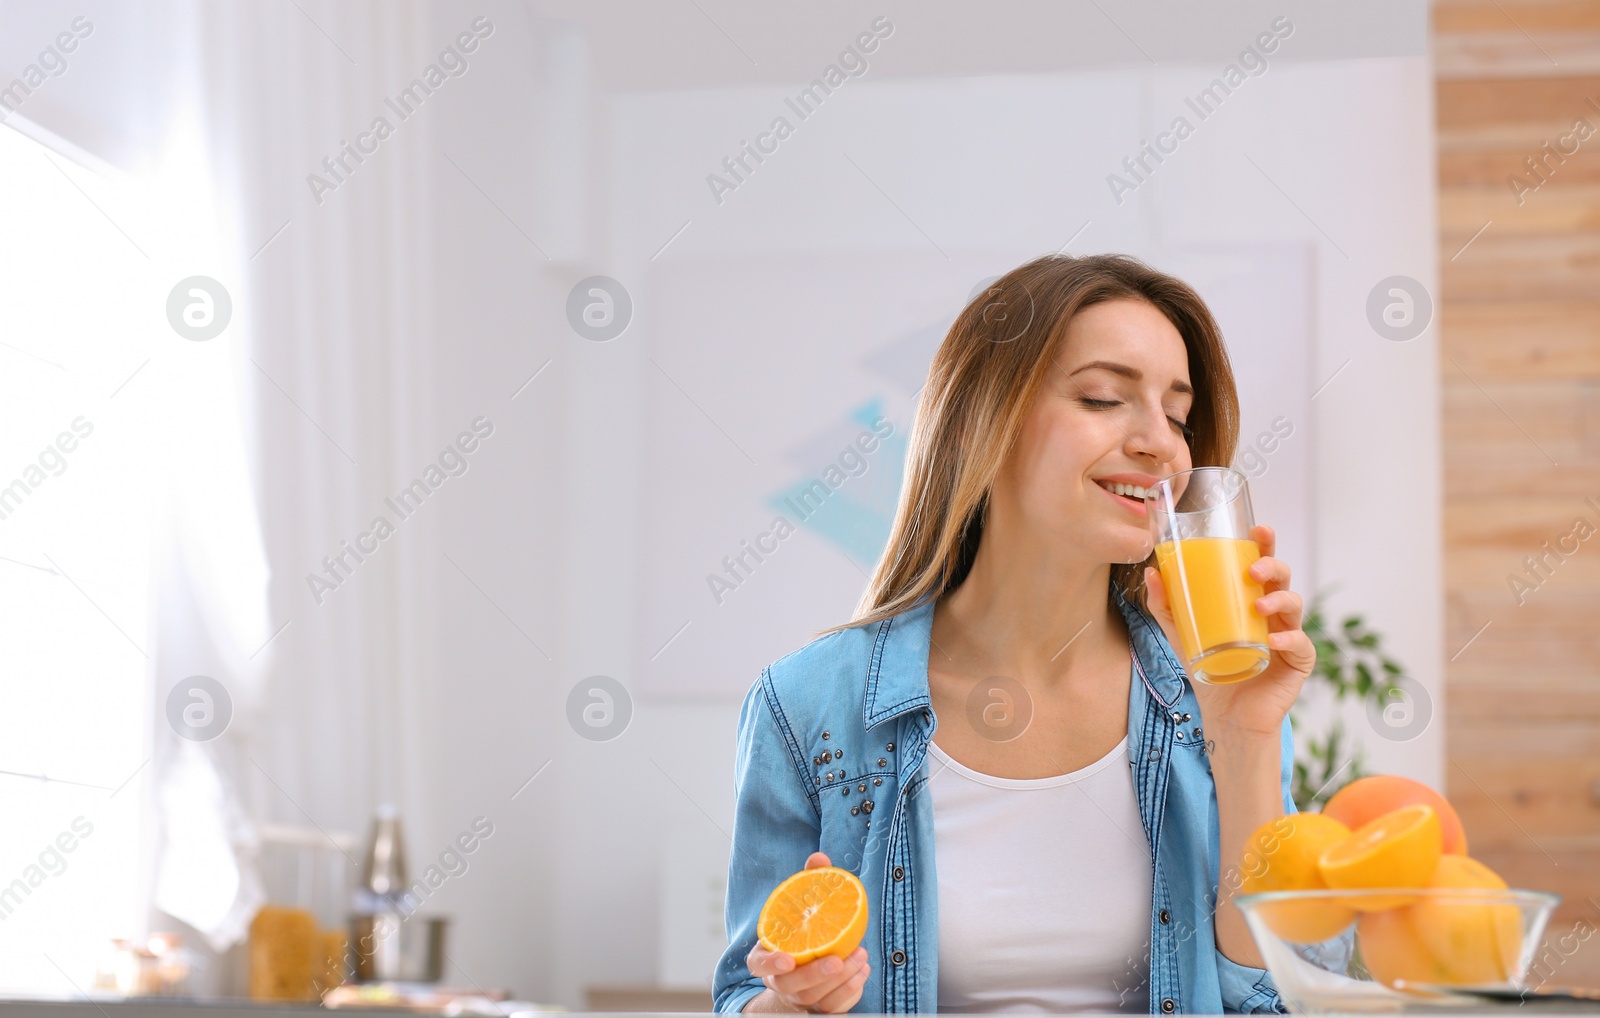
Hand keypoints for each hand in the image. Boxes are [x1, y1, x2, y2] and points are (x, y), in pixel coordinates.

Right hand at [745, 852, 870, 1012]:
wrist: (805, 966)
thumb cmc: (802, 930)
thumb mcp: (802, 905)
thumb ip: (809, 882)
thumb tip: (819, 857)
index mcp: (767, 956)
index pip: (758, 964)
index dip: (769, 964)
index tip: (787, 958)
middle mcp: (780, 981)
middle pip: (791, 986)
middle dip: (815, 974)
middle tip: (836, 959)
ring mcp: (799, 998)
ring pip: (815, 999)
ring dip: (840, 980)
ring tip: (861, 956)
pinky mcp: (820, 1009)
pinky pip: (833, 1008)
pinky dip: (850, 991)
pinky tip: (864, 970)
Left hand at [1142, 524, 1314, 739]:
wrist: (1225, 715)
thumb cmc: (1209, 667)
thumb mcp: (1181, 634)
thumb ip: (1166, 606)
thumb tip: (1152, 572)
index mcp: (1251, 599)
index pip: (1261, 564)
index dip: (1265, 545)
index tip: (1258, 529)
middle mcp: (1274, 612)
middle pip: (1282, 578)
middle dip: (1272, 567)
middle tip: (1254, 570)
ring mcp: (1289, 635)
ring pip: (1294, 605)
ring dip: (1279, 600)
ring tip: (1260, 606)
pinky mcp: (1298, 662)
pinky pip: (1301, 644)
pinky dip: (1289, 639)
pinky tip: (1274, 640)